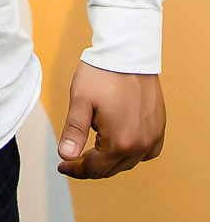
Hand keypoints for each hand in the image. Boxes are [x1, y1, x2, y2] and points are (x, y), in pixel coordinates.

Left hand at [56, 60, 165, 179]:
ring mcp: (153, 136)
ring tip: (94, 150)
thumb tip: (66, 156)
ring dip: (111, 160)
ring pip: (129, 161)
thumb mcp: (81, 101)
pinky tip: (122, 144)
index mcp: (119, 142)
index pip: (95, 169)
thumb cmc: (102, 73)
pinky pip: (147, 151)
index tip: (63, 165)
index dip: (76, 170)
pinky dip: (133, 153)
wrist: (128, 52)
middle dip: (91, 166)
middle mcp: (140, 144)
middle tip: (73, 159)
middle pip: (112, 168)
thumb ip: (74, 131)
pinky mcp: (159, 126)